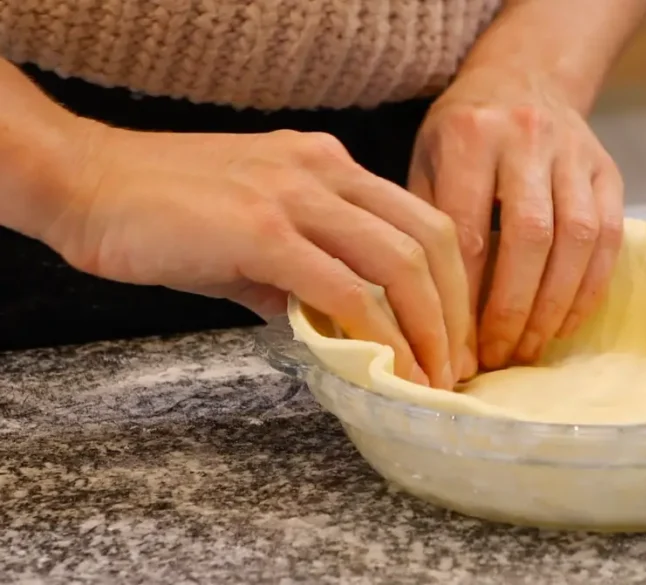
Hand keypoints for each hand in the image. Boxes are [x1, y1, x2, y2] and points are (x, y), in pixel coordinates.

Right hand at [40, 123, 471, 388]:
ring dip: (427, 329)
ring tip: (432, 378)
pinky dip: (377, 333)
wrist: (87, 184)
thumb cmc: (166, 212)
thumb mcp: (256, 237)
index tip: (455, 336)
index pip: (421, 222)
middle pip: (429, 241)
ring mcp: (296, 196)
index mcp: (331, 165)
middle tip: (455, 368)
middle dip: (454, 313)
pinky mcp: (262, 231)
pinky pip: (344, 288)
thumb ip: (304, 275)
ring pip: (398, 263)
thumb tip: (343, 330)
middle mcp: (326, 170)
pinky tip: (388, 366)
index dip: (453, 285)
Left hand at [408, 68, 624, 371]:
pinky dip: (588, 289)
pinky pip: (608, 238)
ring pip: (576, 239)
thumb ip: (427, 224)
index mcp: (470, 135)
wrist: (525, 76)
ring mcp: (575, 153)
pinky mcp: (608, 171)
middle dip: (513, 308)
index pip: (467, 230)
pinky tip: (565, 322)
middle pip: (529, 237)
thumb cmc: (464, 132)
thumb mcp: (426, 160)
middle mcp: (526, 137)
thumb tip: (423, 311)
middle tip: (497, 356)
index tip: (455, 344)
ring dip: (554, 306)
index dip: (463, 296)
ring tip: (530, 348)